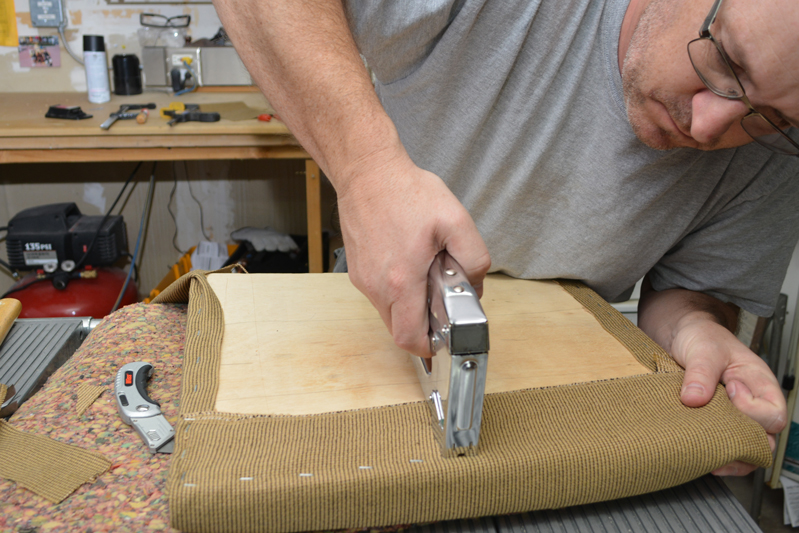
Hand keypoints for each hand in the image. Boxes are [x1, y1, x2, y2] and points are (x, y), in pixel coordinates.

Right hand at [336, 153, 490, 356]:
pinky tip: (409, 264)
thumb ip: (474, 258)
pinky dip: (396, 290)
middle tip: (439, 303)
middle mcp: (377, 285)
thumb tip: (474, 283)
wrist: (366, 171)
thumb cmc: (404, 191)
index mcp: (402, 280)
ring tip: (425, 276)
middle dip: (421, 327)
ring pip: (387, 312)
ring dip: (408, 306)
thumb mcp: (456, 220)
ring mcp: (363, 279)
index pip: (409, 338)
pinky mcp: (357, 270)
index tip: (442, 337)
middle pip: (397, 329)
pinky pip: (379, 294)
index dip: (429, 347)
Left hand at [671, 317, 785, 475]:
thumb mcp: (703, 350)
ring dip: (732, 454)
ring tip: (709, 451)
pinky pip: (732, 450)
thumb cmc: (703, 338)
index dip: (750, 410)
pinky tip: (704, 455)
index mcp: (760, 383)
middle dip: (742, 442)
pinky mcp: (721, 422)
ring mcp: (739, 415)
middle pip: (766, 439)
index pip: (773, 414)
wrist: (684, 337)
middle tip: (713, 429)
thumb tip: (693, 399)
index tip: (728, 392)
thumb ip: (701, 373)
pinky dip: (721, 457)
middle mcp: (754, 403)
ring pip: (751, 449)